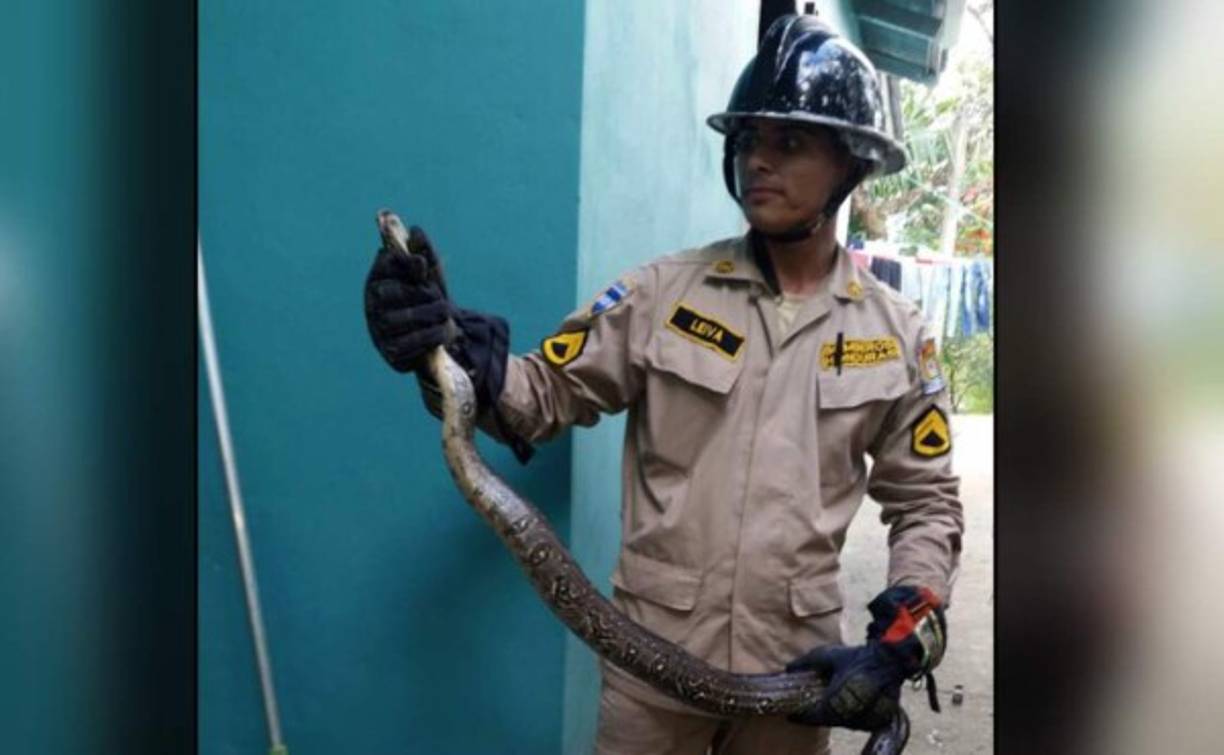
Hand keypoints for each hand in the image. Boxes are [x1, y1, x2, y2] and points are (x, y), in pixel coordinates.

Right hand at [363, 225, 511, 411]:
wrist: (441, 331)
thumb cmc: (431, 297)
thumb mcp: (431, 274)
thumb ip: (425, 252)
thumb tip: (415, 231)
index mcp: (378, 279)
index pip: (385, 264)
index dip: (404, 263)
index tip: (422, 266)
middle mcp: (372, 305)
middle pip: (396, 294)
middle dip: (425, 294)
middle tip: (441, 298)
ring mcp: (379, 331)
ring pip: (404, 319)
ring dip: (433, 315)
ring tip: (445, 314)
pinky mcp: (390, 353)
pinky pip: (411, 344)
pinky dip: (432, 336)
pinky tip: (442, 331)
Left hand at [786, 643, 904, 730]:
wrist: (889, 658)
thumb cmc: (857, 656)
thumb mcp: (828, 655)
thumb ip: (806, 662)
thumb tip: (788, 668)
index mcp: (839, 699)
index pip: (816, 716)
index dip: (802, 717)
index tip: (791, 715)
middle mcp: (854, 712)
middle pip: (830, 721)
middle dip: (816, 717)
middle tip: (805, 712)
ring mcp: (869, 718)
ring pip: (845, 723)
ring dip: (833, 718)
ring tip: (823, 709)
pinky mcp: (880, 718)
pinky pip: (860, 723)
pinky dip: (849, 718)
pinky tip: (841, 709)